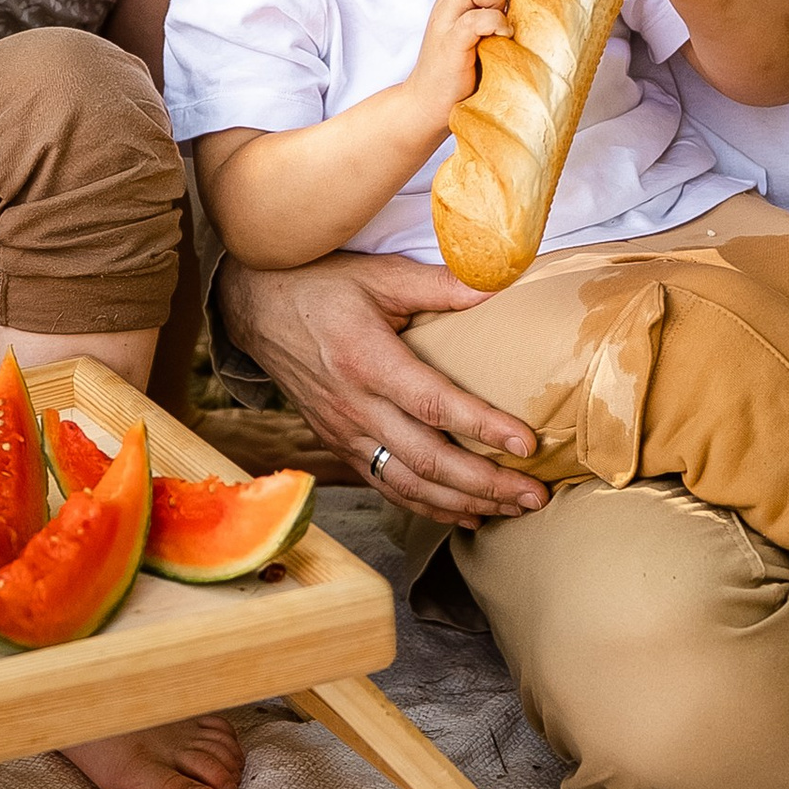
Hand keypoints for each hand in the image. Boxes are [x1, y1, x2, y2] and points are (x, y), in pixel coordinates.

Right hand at [217, 253, 544, 520]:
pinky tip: (464, 515)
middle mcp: (354, 406)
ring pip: (408, 484)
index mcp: (367, 360)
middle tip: (533, 495)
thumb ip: (440, 284)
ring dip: (463, 504)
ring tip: (511, 510)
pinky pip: (386, 486)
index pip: (433, 404)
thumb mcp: (378, 273)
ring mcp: (343, 432)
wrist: (255, 306)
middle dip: (485, 485)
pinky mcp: (338, 444)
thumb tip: (501, 284)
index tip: (526, 443)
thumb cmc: (320, 284)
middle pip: (427, 460)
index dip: (482, 427)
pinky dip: (428, 507)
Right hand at [406, 0, 522, 133]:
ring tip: (506, 12)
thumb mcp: (476, 35)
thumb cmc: (459, 71)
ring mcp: (445, 26)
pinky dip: (492, 21)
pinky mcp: (450, 47)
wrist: (426, 104)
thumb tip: (533, 0)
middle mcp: (447, 7)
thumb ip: (492, 13)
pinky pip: (470, 21)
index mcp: (454, 1)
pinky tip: (505, 34)